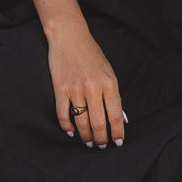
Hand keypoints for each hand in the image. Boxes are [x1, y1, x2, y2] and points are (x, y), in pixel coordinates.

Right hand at [47, 27, 124, 147]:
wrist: (69, 36)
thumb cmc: (92, 54)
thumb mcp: (109, 71)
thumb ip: (114, 95)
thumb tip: (120, 118)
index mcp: (109, 83)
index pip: (116, 115)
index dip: (117, 132)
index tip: (118, 142)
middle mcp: (93, 88)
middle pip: (98, 123)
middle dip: (101, 139)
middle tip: (102, 146)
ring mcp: (75, 89)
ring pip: (81, 122)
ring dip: (86, 136)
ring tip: (89, 142)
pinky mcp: (60, 89)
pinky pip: (63, 114)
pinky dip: (67, 127)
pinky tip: (71, 132)